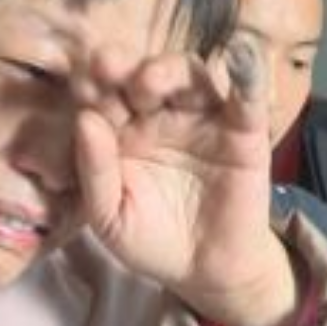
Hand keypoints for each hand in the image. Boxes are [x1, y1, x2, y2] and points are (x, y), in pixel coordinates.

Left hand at [73, 40, 297, 325]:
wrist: (204, 270)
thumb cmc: (151, 239)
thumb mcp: (110, 216)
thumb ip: (94, 172)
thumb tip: (84, 120)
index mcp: (119, 129)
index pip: (102, 96)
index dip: (90, 86)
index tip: (77, 85)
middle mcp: (158, 114)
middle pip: (141, 76)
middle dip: (123, 67)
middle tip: (105, 67)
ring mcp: (201, 118)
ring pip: (188, 77)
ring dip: (170, 70)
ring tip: (151, 78)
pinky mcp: (243, 131)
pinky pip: (247, 98)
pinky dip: (249, 74)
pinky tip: (242, 55)